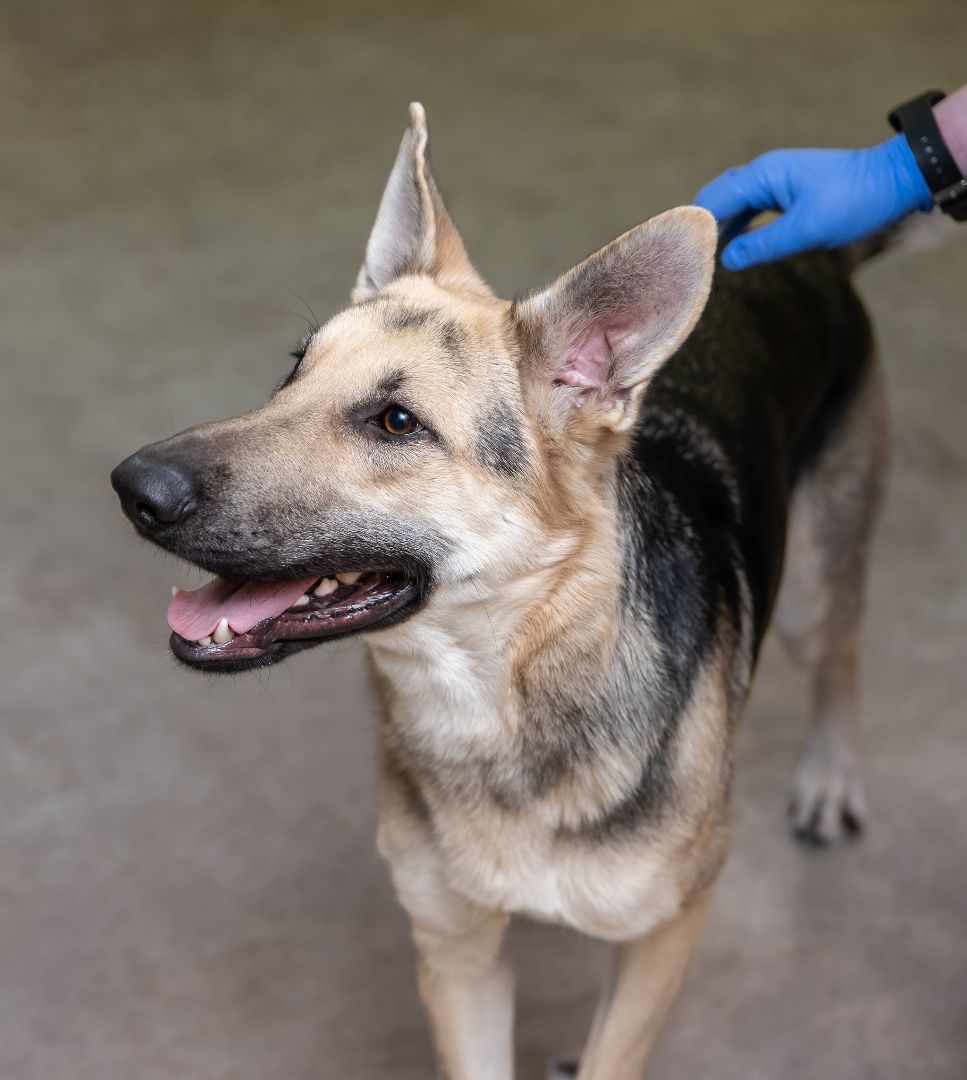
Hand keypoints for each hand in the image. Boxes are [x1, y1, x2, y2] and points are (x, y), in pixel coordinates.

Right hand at [694, 134, 932, 269]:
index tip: (678, 254)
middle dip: (699, 225)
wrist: (895, 181)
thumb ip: (762, 245)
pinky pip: (749, 205)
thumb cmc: (854, 202)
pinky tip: (730, 245)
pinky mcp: (786, 188)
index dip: (693, 228)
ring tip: (701, 255)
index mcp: (764, 175)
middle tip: (683, 257)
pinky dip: (735, 224)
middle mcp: (765, 171)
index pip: (713, 201)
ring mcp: (775, 178)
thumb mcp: (806, 230)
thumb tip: (726, 261)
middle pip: (716, 197)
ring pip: (732, 202)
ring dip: (716, 226)